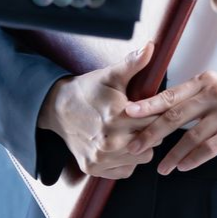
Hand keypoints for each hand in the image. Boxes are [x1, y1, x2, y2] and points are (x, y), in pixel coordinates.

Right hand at [37, 43, 159, 179]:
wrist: (57, 108)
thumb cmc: (88, 90)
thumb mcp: (110, 75)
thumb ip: (134, 63)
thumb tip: (151, 46)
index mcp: (116, 116)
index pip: (155, 120)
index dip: (159, 113)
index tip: (158, 108)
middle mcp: (108, 140)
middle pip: (152, 140)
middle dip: (152, 129)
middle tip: (144, 119)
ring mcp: (100, 157)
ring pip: (142, 157)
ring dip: (142, 146)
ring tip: (132, 130)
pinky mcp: (94, 168)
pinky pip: (126, 170)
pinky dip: (128, 160)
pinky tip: (122, 144)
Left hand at [123, 71, 216, 174]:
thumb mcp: (213, 89)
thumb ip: (189, 97)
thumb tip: (153, 110)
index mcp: (204, 81)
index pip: (171, 94)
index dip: (148, 105)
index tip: (128, 114)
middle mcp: (215, 92)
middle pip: (177, 116)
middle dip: (152, 133)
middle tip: (134, 147)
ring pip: (192, 135)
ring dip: (173, 154)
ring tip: (161, 168)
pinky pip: (211, 147)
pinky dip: (194, 158)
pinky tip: (182, 166)